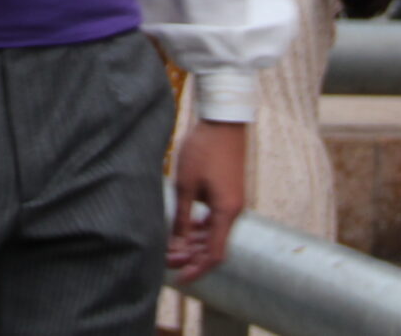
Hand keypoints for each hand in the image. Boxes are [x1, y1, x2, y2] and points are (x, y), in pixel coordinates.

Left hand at [168, 120, 247, 281]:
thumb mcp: (186, 184)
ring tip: (172, 247)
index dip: (197, 269)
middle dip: (191, 257)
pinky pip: (215, 219)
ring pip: (213, 233)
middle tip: (167, 261)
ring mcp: (232, 203)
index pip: (214, 254)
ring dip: (194, 243)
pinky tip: (184, 229)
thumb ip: (181, 216)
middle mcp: (234, 211)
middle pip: (214, 246)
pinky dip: (200, 228)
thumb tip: (176, 243)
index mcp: (226, 212)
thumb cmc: (204, 150)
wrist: (223, 121)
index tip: (181, 279)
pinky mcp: (228, 194)